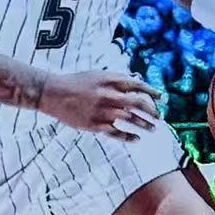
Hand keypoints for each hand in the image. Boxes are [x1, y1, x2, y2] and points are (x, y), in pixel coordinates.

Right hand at [41, 71, 161, 140]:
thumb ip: (116, 79)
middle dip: (151, 111)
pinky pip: (116, 132)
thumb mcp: (97, 75)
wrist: (52, 93)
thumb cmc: (76, 83)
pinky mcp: (94, 124)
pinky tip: (136, 139)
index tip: (161, 98)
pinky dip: (128, 137)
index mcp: (109, 80)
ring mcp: (101, 110)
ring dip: (144, 124)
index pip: (137, 85)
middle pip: (137, 103)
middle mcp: (107, 95)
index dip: (151, 92)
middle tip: (159, 117)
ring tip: (152, 129)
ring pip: (129, 119)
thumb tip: (137, 80)